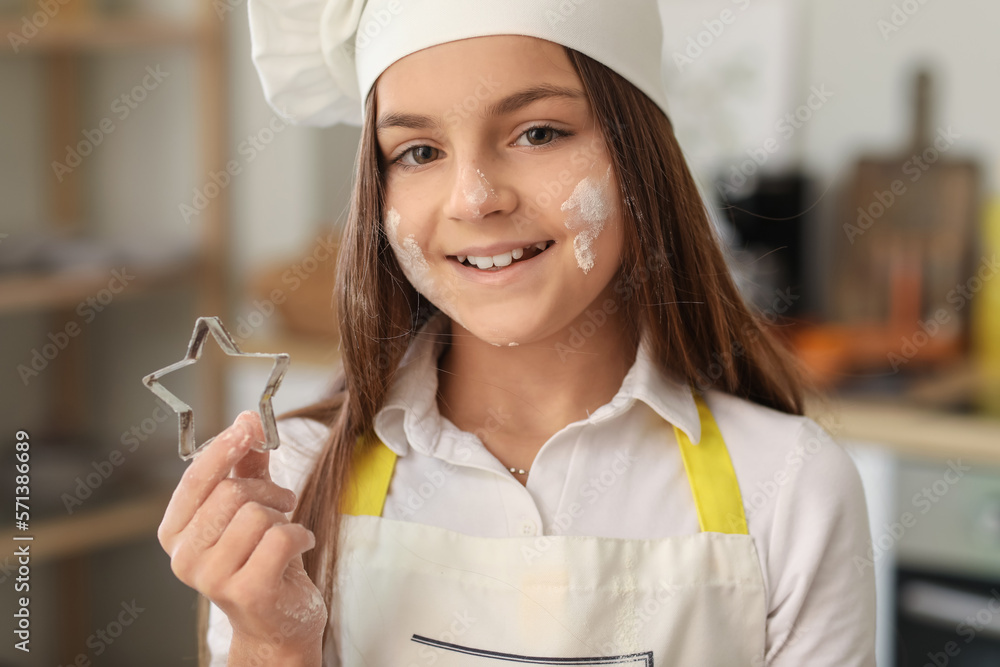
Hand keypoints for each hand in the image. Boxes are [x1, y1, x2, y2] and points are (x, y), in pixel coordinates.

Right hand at [157, 411, 326, 661]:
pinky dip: (300, 535)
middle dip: (266, 489)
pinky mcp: (248, 592)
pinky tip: (298, 546)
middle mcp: (185, 558)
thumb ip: (246, 464)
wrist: (277, 623)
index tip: (250, 425)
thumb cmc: (260, 559)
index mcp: (176, 533)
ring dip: (283, 515)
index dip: (224, 446)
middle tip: (282, 499)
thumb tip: (247, 418)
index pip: (196, 478)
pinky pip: (281, 538)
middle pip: (230, 493)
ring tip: (285, 528)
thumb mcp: (250, 506)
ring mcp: (212, 578)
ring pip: (257, 515)